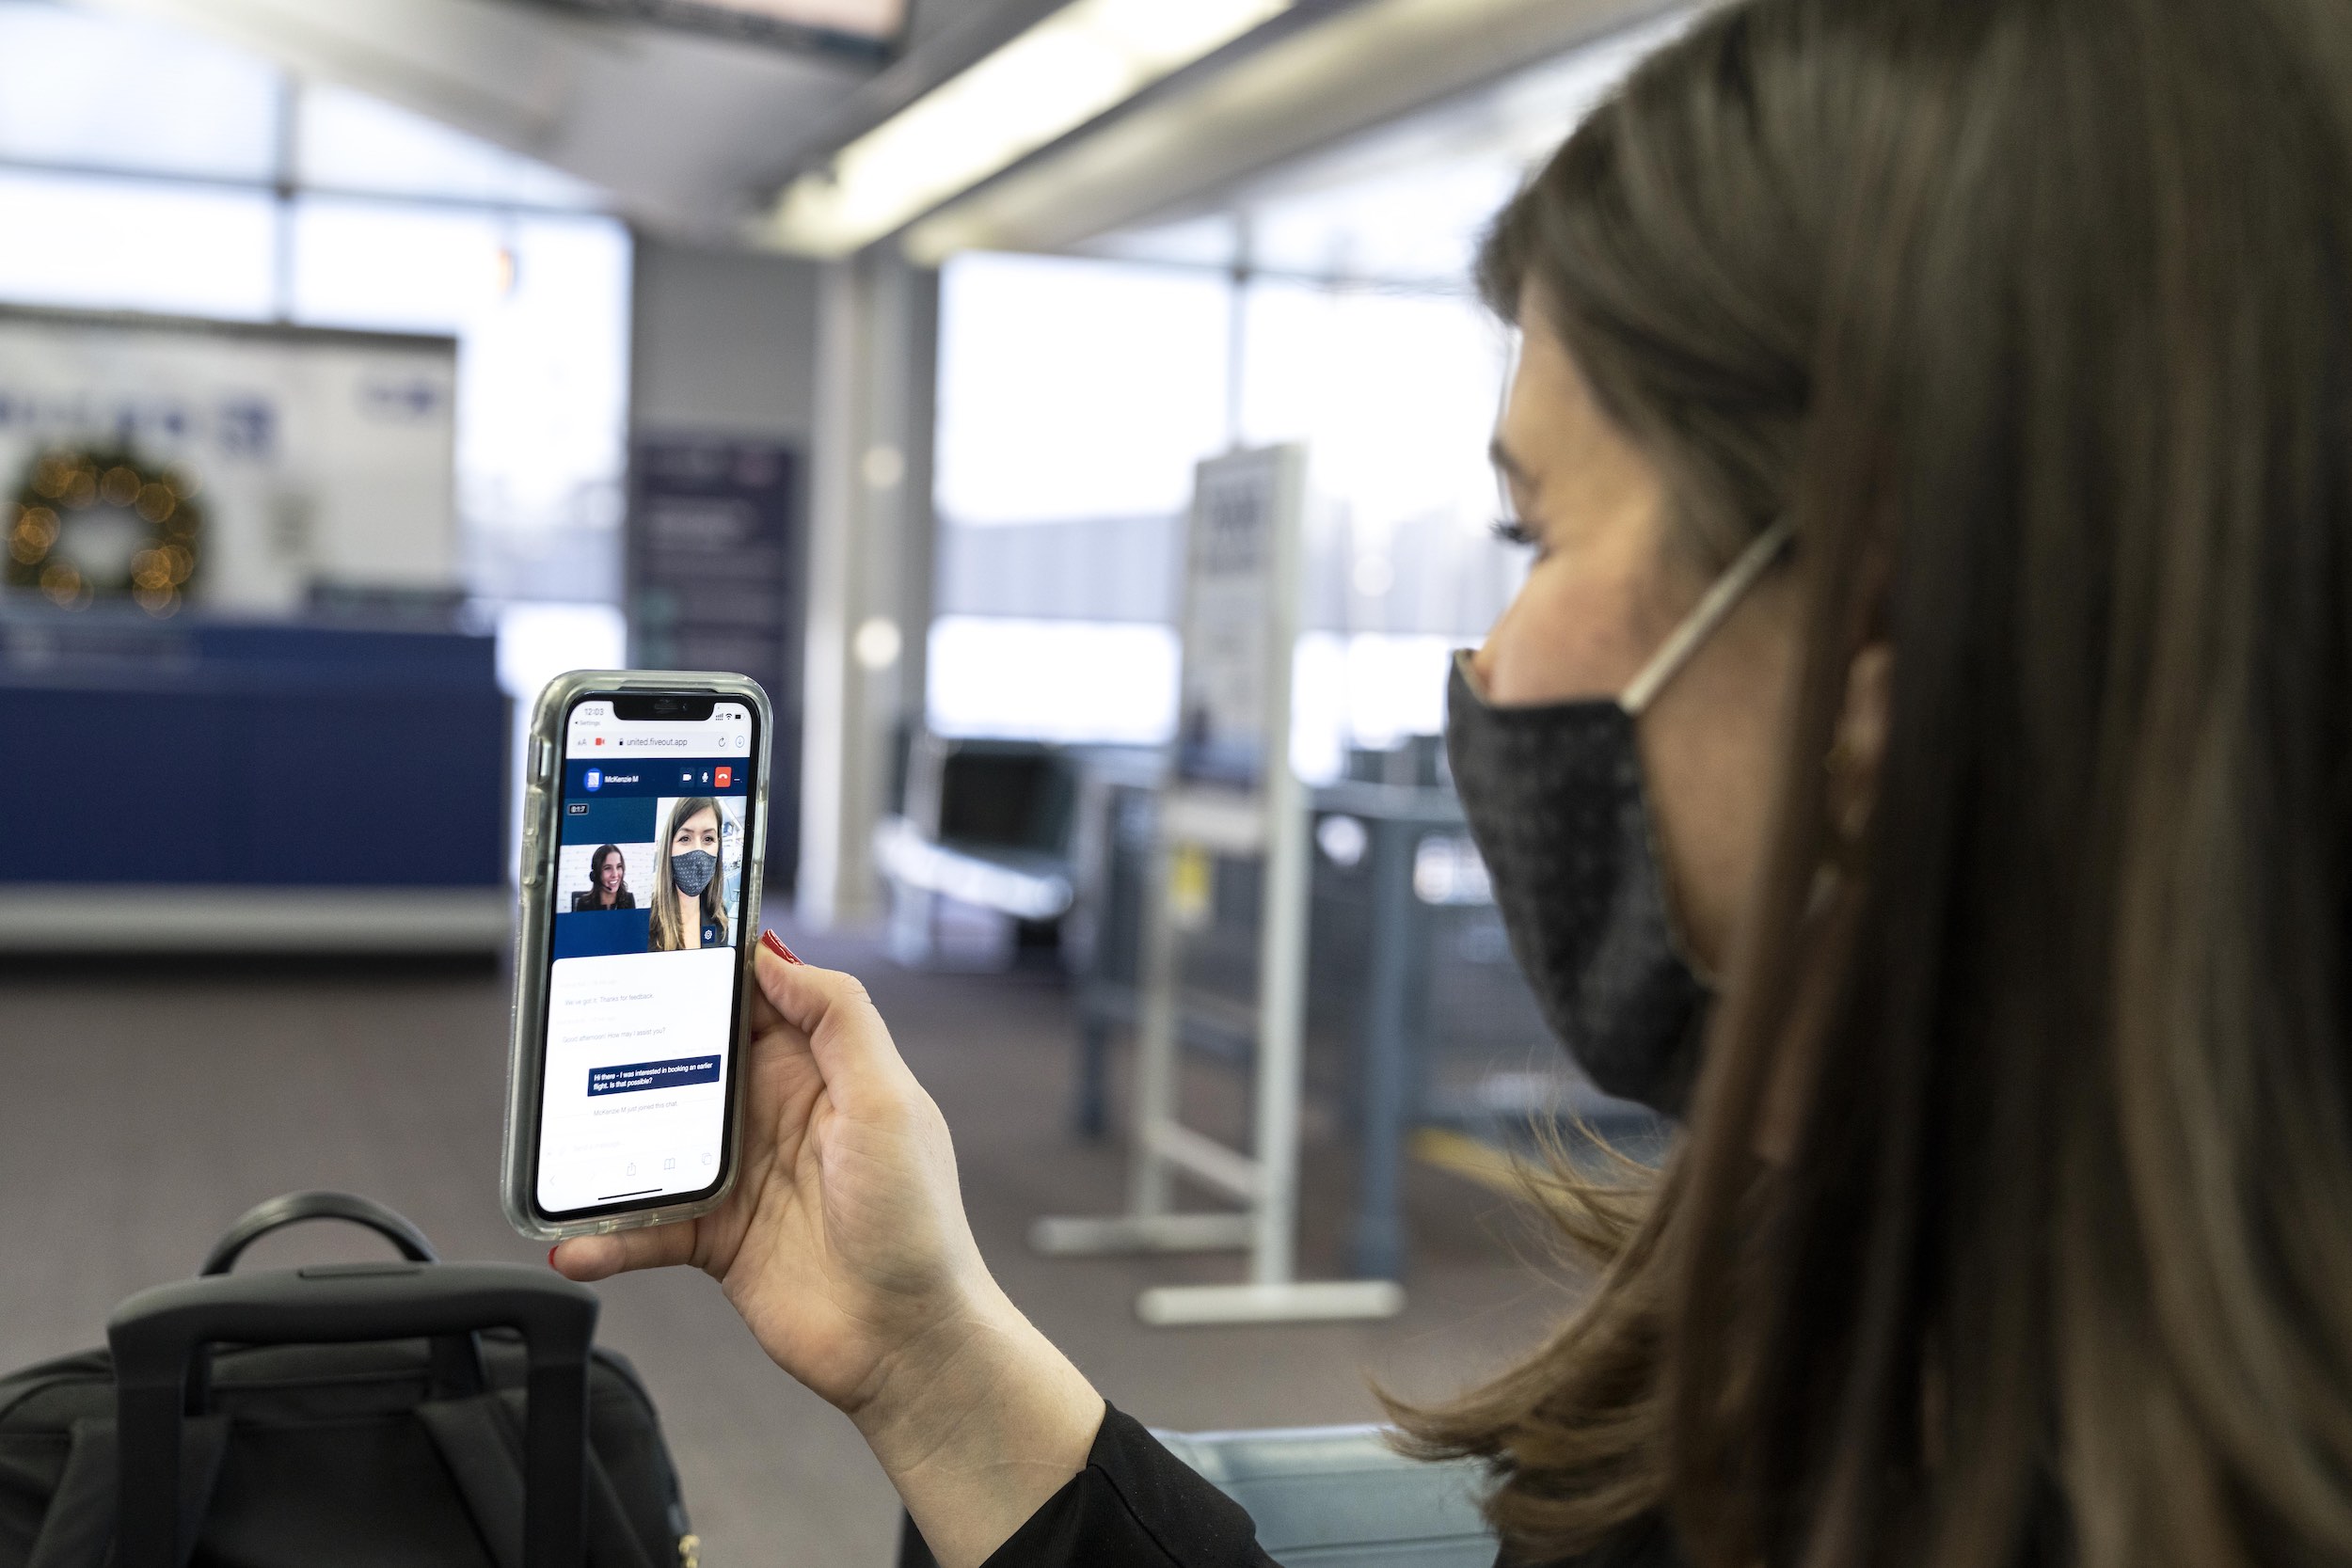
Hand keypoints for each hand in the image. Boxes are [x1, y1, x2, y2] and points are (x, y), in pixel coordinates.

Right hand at [552, 942, 1102, 1566]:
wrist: (906, 1341)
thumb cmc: (917, 1222)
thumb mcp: (889, 1103)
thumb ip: (838, 1021)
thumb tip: (776, 957)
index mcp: (822, 1074)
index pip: (759, 1002)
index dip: (712, 971)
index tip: (655, 939)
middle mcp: (777, 1117)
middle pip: (693, 1062)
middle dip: (639, 1042)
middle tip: (577, 1020)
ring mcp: (742, 1178)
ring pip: (655, 1140)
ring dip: (606, 1139)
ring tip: (553, 1131)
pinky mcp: (718, 1240)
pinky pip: (646, 1228)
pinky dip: (606, 1235)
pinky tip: (573, 1242)